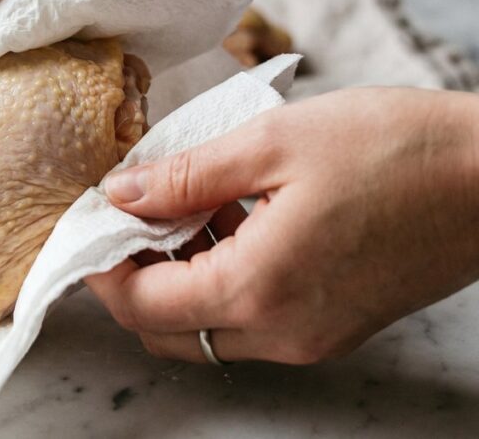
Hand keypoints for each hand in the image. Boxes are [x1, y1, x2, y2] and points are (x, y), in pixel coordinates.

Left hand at [85, 87, 478, 363]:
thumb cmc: (394, 149)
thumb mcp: (271, 144)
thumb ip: (184, 176)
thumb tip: (118, 193)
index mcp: (258, 288)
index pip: (142, 305)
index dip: (101, 268)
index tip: (87, 226)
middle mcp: (282, 331)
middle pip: (168, 329)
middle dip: (133, 279)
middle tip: (126, 217)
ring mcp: (311, 336)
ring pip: (208, 328)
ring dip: (177, 277)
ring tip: (180, 206)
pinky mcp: (333, 325)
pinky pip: (251, 318)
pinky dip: (221, 279)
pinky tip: (229, 218)